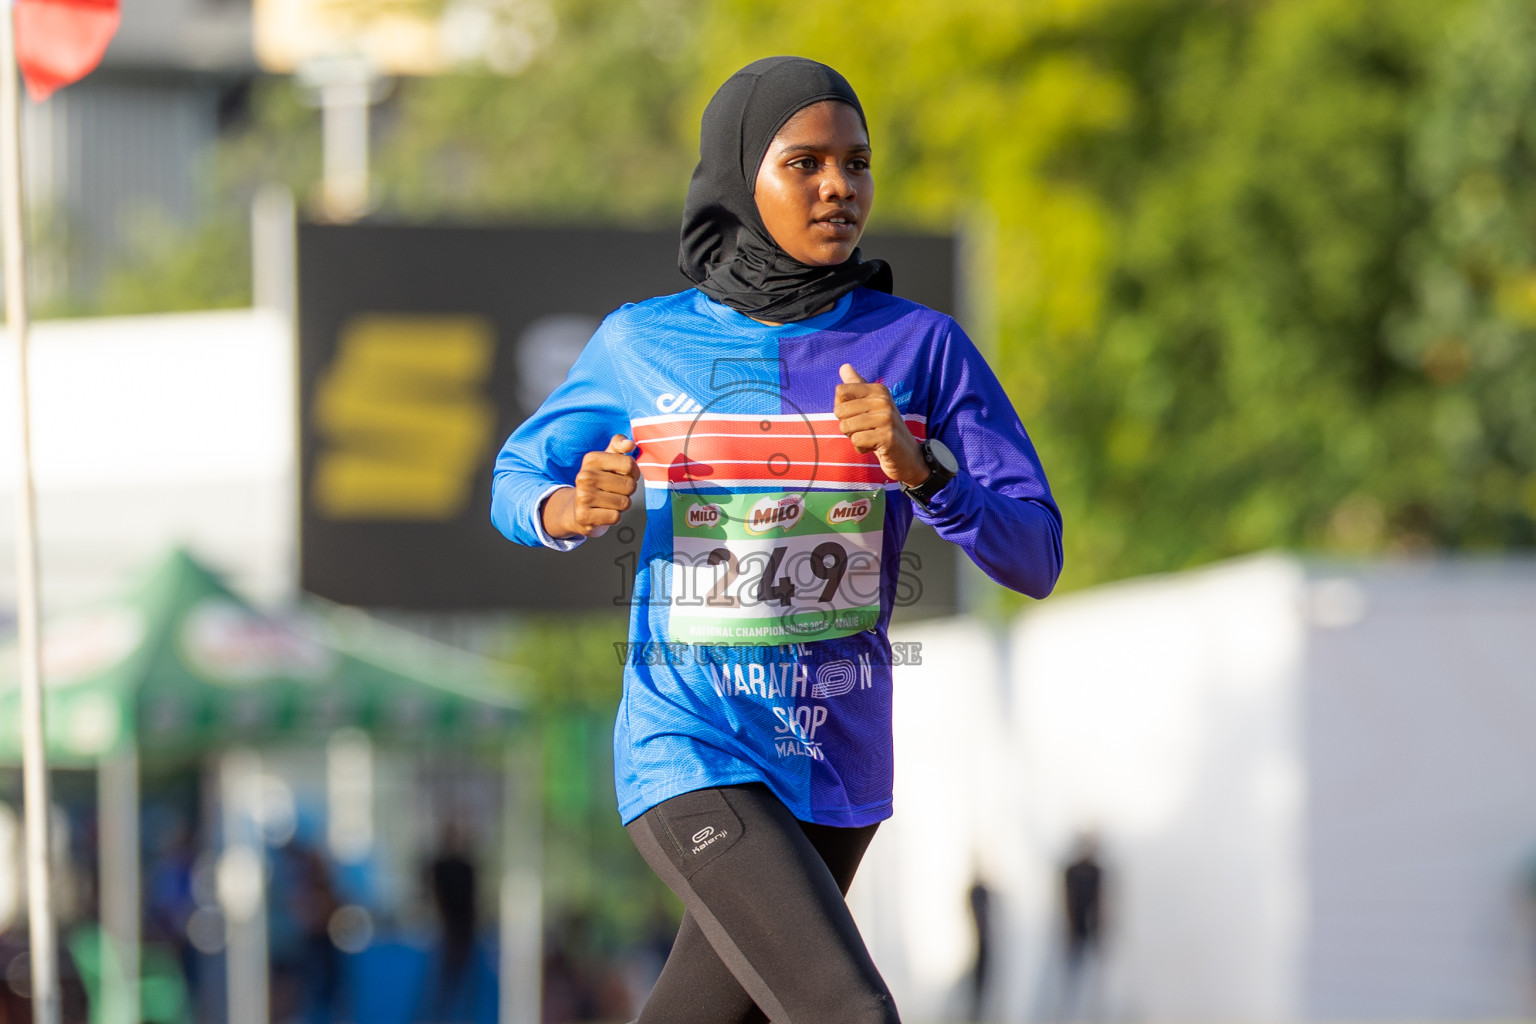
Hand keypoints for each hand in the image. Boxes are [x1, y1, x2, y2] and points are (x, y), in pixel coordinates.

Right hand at [542, 434, 639, 538]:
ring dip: (621, 505)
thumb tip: (630, 445)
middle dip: (628, 491)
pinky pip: (615, 517)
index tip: (625, 475)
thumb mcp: (607, 459)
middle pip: (629, 485)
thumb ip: (619, 445)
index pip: (629, 464)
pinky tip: (604, 513)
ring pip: (624, 503)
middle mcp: (584, 476)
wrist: (577, 509)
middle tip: (615, 491)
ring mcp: (583, 497)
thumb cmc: (599, 481)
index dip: (634, 473)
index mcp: (591, 459)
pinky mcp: (584, 516)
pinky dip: (614, 517)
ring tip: (609, 502)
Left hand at [833, 364, 928, 486]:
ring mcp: (887, 418)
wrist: (907, 457)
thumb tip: (844, 366)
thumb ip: (857, 386)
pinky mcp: (887, 436)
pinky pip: (856, 441)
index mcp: (878, 390)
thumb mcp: (871, 406)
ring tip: (871, 438)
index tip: (858, 415)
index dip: (842, 408)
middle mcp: (884, 400)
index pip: (841, 391)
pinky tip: (876, 447)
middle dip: (847, 426)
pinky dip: (861, 448)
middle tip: (866, 430)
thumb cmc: (883, 430)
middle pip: (840, 410)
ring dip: (854, 438)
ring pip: (846, 427)